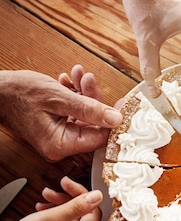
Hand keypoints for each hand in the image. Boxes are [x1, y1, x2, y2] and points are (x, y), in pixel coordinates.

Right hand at [0, 67, 121, 160]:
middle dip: (94, 99)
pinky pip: (73, 112)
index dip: (112, 119)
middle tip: (89, 79)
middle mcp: (60, 145)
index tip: (122, 101)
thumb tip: (116, 119)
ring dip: (84, 93)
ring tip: (78, 75)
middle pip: (93, 125)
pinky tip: (68, 81)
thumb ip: (89, 109)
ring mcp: (58, 136)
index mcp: (60, 144)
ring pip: (84, 115)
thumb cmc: (19, 93)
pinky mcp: (55, 126)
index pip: (99, 138)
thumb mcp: (58, 98)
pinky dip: (74, 96)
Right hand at [0, 177, 118, 220]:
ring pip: (77, 218)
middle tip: (63, 185)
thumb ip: (75, 207)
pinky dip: (57, 212)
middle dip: (78, 198)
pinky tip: (44, 205)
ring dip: (64, 203)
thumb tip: (98, 196)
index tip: (128, 210)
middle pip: (92, 218)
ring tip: (47, 194)